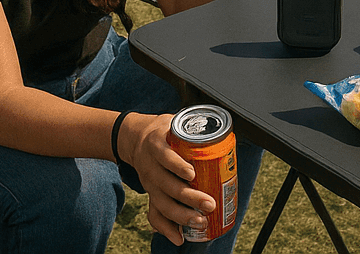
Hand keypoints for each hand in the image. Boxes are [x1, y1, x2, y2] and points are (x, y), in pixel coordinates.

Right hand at [119, 113, 216, 246]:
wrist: (134, 138)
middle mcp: (151, 167)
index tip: (192, 174)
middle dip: (189, 197)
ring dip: (182, 216)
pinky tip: (179, 238)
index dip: (177, 166)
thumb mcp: (173, 122)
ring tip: (201, 221)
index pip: (165, 156)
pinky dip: (166, 229)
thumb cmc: (163, 131)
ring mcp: (150, 183)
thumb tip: (225, 130)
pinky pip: (154, 215)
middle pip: (168, 185)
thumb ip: (194, 127)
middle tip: (209, 204)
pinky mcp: (151, 195)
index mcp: (156, 146)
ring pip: (162, 203)